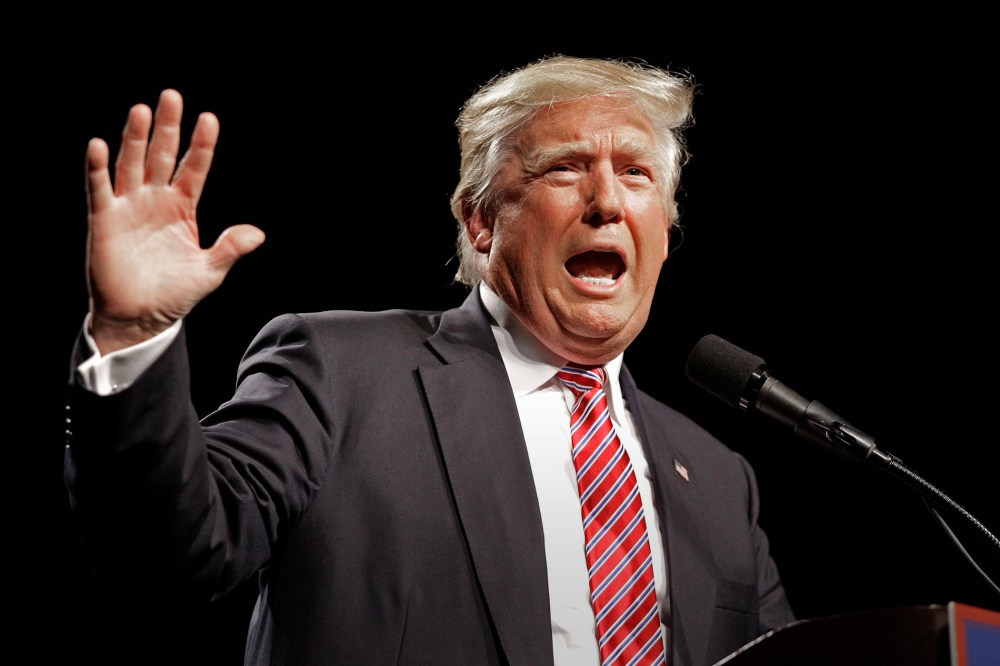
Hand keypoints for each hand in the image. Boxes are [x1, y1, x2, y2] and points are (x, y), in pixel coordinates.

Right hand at [84, 89, 264, 353]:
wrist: (140, 317)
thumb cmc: (174, 294)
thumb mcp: (209, 272)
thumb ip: (230, 249)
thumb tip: (257, 234)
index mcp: (183, 208)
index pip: (194, 168)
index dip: (202, 145)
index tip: (209, 119)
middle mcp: (156, 200)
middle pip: (163, 155)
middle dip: (168, 127)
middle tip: (172, 96)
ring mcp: (129, 207)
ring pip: (132, 164)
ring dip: (136, 138)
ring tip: (142, 111)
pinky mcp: (104, 219)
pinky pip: (100, 189)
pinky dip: (98, 168)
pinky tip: (100, 145)